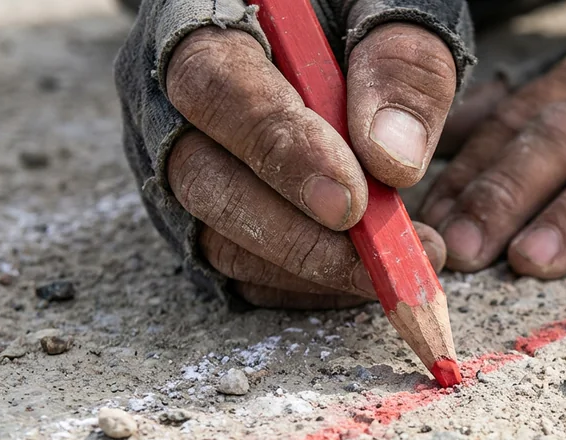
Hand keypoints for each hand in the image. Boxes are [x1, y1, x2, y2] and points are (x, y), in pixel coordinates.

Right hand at [164, 23, 456, 307]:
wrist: (339, 27)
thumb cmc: (361, 9)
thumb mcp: (391, 7)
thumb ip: (398, 67)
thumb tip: (391, 162)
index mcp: (201, 20)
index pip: (217, 87)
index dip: (281, 151)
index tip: (350, 201)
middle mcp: (168, 98)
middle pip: (201, 178)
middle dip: (296, 233)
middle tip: (382, 259)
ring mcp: (178, 163)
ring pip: (216, 237)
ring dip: (307, 268)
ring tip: (394, 268)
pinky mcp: (205, 216)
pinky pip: (240, 269)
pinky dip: (302, 286)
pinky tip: (363, 278)